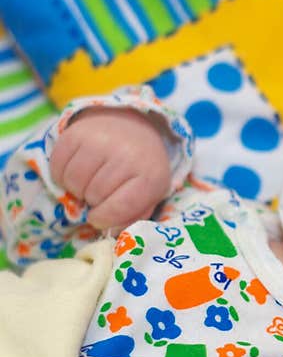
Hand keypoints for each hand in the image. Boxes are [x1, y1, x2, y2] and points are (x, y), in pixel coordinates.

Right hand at [49, 106, 171, 231]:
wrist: (131, 126)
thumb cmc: (140, 168)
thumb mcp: (149, 194)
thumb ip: (134, 216)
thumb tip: (110, 230)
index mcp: (151, 176)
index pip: (120, 208)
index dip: (104, 218)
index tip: (99, 217)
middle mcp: (127, 155)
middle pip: (93, 195)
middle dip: (93, 201)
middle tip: (99, 192)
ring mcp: (101, 141)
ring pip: (73, 182)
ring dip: (76, 188)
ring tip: (89, 181)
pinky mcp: (76, 132)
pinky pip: (57, 166)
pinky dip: (62, 174)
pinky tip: (78, 168)